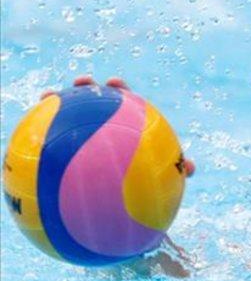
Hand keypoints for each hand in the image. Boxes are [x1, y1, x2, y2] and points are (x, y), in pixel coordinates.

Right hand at [41, 75, 195, 177]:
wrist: (122, 198)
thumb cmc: (143, 182)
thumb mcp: (159, 176)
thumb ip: (174, 169)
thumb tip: (191, 169)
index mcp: (126, 124)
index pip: (124, 100)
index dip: (119, 89)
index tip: (114, 83)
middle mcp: (104, 125)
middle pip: (94, 101)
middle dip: (87, 88)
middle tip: (82, 82)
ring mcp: (86, 134)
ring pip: (69, 116)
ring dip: (57, 103)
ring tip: (47, 97)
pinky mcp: (69, 149)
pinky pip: (54, 142)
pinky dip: (41, 138)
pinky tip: (30, 140)